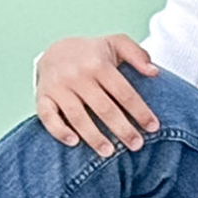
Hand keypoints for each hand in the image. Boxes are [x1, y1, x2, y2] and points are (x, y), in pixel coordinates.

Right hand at [35, 34, 159, 155]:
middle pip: (104, 108)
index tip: (153, 128)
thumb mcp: (116, 44)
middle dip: (122, 129)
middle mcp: (77, 76)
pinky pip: (48, 116)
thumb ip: (137, 54)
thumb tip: (155, 72)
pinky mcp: (42, 96)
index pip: (124, 92)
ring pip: (77, 116)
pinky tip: (74, 142)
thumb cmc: (92, 54)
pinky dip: (59, 130)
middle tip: (137, 145)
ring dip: (94, 137)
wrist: (54, 50)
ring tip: (109, 153)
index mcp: (98, 64)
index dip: (140, 111)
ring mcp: (58, 87)